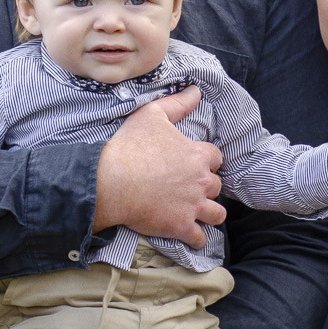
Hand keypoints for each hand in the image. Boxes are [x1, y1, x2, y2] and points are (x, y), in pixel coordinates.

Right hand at [93, 86, 223, 248]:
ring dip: (210, 213)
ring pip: (217, 214)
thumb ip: (177, 103)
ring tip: (200, 213)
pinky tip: (192, 236)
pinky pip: (200, 238)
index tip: (194, 164)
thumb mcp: (151, 115)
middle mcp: (201, 181)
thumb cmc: (129, 147)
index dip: (206, 161)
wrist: (110, 182)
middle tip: (191, 188)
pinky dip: (198, 238)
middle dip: (206, 187)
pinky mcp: (181, 227)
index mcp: (198, 155)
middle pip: (217, 186)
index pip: (216, 158)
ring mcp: (193, 206)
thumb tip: (196, 90)